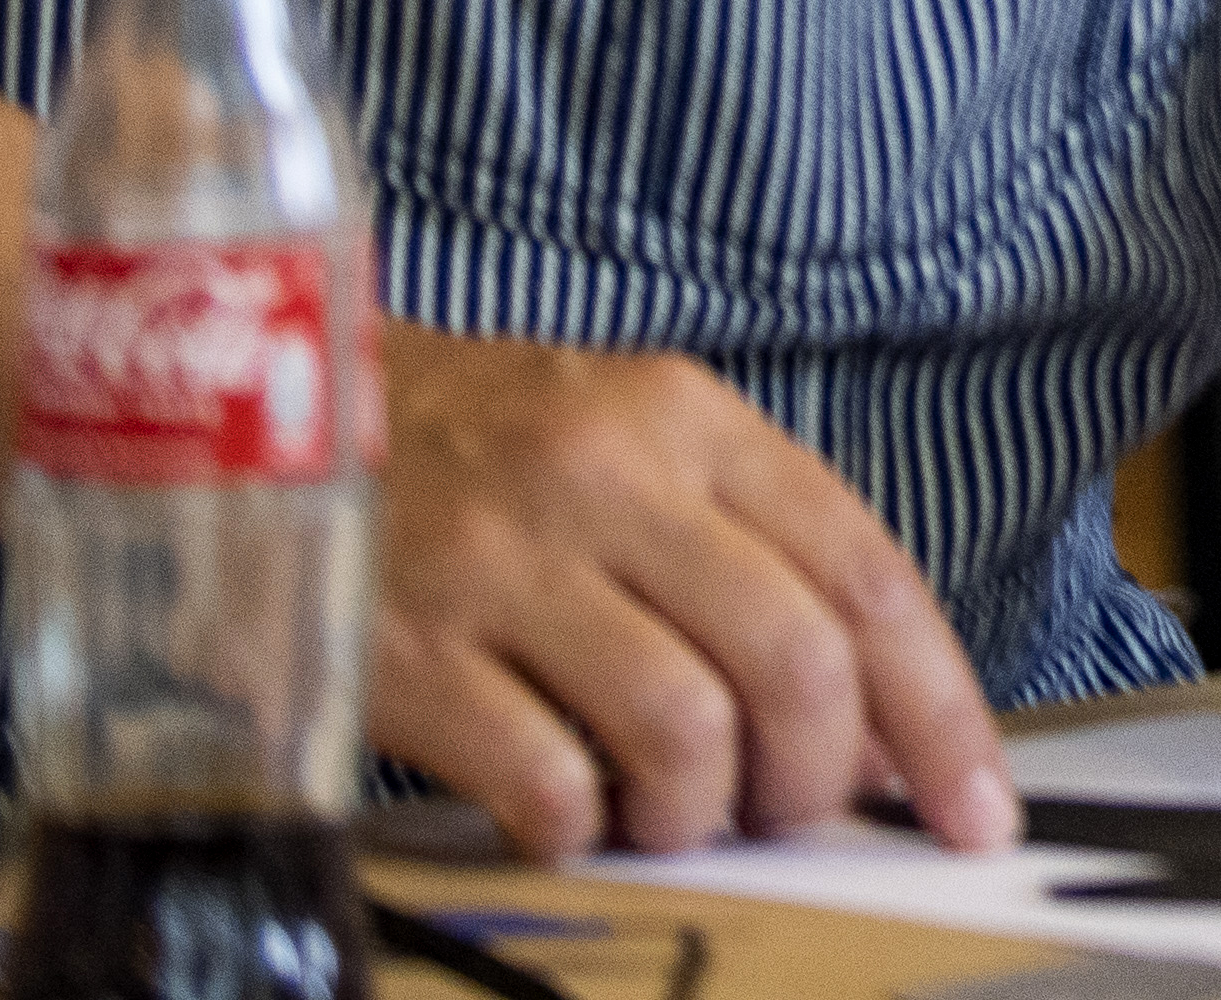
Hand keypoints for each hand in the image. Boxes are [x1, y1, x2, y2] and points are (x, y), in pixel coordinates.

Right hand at [367, 322, 1020, 864]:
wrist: (245, 394)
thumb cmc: (467, 444)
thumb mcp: (627, 445)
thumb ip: (748, 558)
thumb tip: (871, 732)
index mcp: (686, 418)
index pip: (864, 570)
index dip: (938, 709)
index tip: (975, 807)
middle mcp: (605, 475)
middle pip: (793, 659)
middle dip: (818, 777)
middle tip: (790, 817)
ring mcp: (499, 562)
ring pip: (686, 727)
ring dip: (702, 810)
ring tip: (669, 814)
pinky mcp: (402, 649)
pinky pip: (544, 778)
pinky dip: (579, 826)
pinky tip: (562, 812)